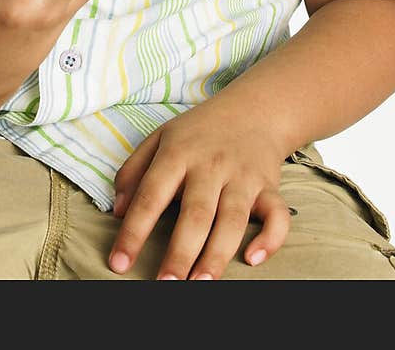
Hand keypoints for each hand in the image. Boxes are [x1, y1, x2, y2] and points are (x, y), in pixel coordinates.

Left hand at [109, 97, 291, 279]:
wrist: (252, 109)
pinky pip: (276, 215)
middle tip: (165, 285)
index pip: (150, 195)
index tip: (119, 263)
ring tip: (199, 284)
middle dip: (180, 253)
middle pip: (195, 213)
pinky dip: (269, 238)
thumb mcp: (159, 138)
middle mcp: (210, 165)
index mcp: (177, 153)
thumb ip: (133, 171)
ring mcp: (242, 176)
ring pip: (231, 219)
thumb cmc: (198, 131)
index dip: (133, 231)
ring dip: (217, 255)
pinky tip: (253, 259)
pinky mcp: (269, 187)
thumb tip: (117, 212)